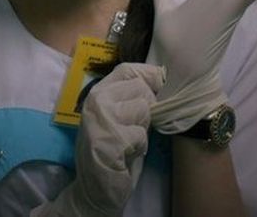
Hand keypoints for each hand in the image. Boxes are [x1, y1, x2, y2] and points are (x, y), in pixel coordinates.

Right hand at [31, 63, 164, 216]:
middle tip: (132, 128)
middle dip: (146, 110)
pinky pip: (141, 134)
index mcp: (97, 92)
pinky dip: (140, 147)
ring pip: (144, 109)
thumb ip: (129, 97)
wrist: (95, 187)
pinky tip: (126, 154)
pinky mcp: (110, 139)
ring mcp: (101, 119)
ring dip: (142, 129)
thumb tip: (160, 77)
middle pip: (141, 89)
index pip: (127, 69)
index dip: (148, 76)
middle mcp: (96, 101)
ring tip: (128, 141)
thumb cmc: (112, 149)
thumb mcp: (116, 116)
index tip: (157, 90)